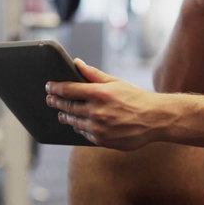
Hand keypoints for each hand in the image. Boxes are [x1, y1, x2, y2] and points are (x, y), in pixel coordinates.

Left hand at [45, 60, 167, 150]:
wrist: (155, 120)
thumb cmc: (136, 98)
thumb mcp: (116, 82)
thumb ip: (94, 74)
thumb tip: (76, 63)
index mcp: (100, 94)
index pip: (68, 90)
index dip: (55, 88)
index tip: (48, 86)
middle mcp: (97, 112)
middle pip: (67, 106)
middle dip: (55, 101)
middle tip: (49, 99)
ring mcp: (98, 128)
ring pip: (73, 121)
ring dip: (65, 115)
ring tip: (61, 112)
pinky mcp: (102, 140)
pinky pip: (83, 133)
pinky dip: (79, 127)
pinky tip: (77, 123)